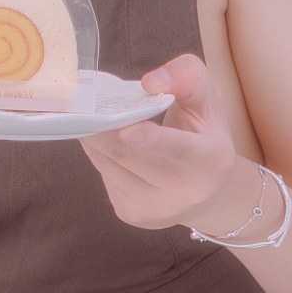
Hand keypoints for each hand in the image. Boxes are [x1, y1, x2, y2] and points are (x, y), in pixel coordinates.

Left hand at [81, 51, 266, 238]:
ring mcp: (157, 208)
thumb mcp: (209, 101)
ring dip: (94, 139)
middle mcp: (185, 190)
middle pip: (129, 155)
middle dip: (101, 127)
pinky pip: (106, 178)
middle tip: (81, 105)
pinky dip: (101, 156)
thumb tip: (151, 82)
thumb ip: (188, 77)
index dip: (152, 139)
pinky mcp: (133, 215)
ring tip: (89, 119)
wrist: (210, 192)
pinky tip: (107, 144)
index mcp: (210, 159)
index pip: (178, 149)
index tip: (127, 129)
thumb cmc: (206, 137)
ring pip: (110, 166)